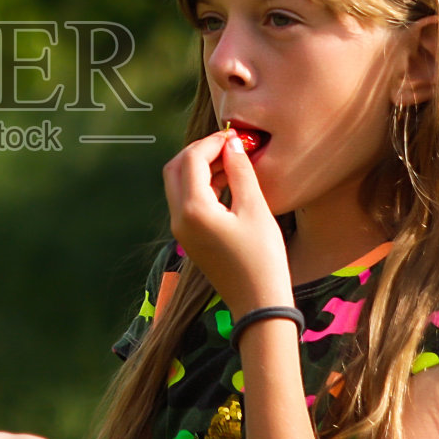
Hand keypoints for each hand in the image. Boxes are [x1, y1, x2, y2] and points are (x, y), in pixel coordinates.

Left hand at [162, 128, 290, 315]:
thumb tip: (232, 143)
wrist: (257, 304)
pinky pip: (187, 201)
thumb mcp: (256, 210)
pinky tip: (229, 181)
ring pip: (179, 184)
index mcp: (193, 210)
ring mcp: (181, 230)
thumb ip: (241, 172)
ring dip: (201, 167)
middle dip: (199, 151)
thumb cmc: (262, 259)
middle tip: (229, 145)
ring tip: (233, 161)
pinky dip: (203, 185)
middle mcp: (179, 218)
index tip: (236, 134)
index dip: (212, 141)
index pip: (191, 159)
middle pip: (176, 168)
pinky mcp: (189, 237)